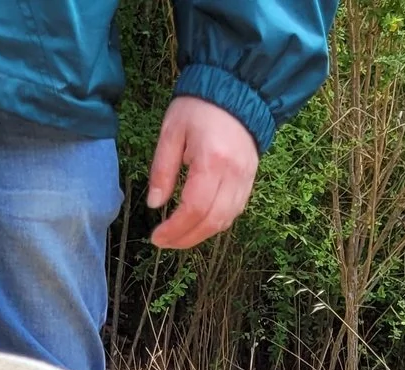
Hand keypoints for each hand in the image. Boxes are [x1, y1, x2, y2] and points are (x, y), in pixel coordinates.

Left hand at [145, 96, 258, 248]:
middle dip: (186, 238)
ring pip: (226, 220)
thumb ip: (162, 170)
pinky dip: (216, 223)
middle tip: (164, 242)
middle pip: (212, 221)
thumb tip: (154, 204)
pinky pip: (235, 211)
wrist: (236, 92)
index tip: (156, 237)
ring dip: (201, 234)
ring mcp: (246, 178)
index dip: (175, 229)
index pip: (194, 208)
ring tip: (178, 237)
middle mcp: (234, 174)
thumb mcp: (171, 133)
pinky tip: (198, 223)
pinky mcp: (251, 179)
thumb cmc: (199, 108)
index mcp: (212, 160)